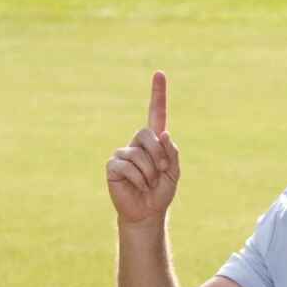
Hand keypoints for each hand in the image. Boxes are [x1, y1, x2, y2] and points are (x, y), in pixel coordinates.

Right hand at [106, 71, 181, 226]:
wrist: (147, 212)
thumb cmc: (160, 192)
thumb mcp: (174, 171)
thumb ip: (171, 152)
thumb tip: (163, 134)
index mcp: (154, 141)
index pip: (156, 113)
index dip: (158, 94)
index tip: (159, 73)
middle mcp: (137, 143)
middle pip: (147, 134)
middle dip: (158, 155)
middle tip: (160, 172)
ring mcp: (123, 153)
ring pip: (139, 154)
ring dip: (149, 173)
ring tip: (147, 184)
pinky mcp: (113, 166)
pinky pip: (127, 166)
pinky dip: (137, 179)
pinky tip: (136, 187)